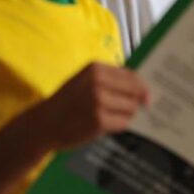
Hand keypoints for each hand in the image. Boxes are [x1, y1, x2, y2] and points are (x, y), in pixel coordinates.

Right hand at [27, 63, 149, 149]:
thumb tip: (144, 87)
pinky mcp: (99, 121)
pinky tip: (109, 125)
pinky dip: (121, 125)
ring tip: (113, 116)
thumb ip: (111, 80)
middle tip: (139, 108)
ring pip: (132, 108)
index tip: (149, 94)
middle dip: (138, 101)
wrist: (43, 124)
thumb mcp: (85, 81)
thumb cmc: (68, 102)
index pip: (132, 76)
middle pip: (136, 91)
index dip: (143, 86)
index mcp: (96, 68)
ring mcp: (98, 102)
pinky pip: (124, 122)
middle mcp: (97, 82)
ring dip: (128, 114)